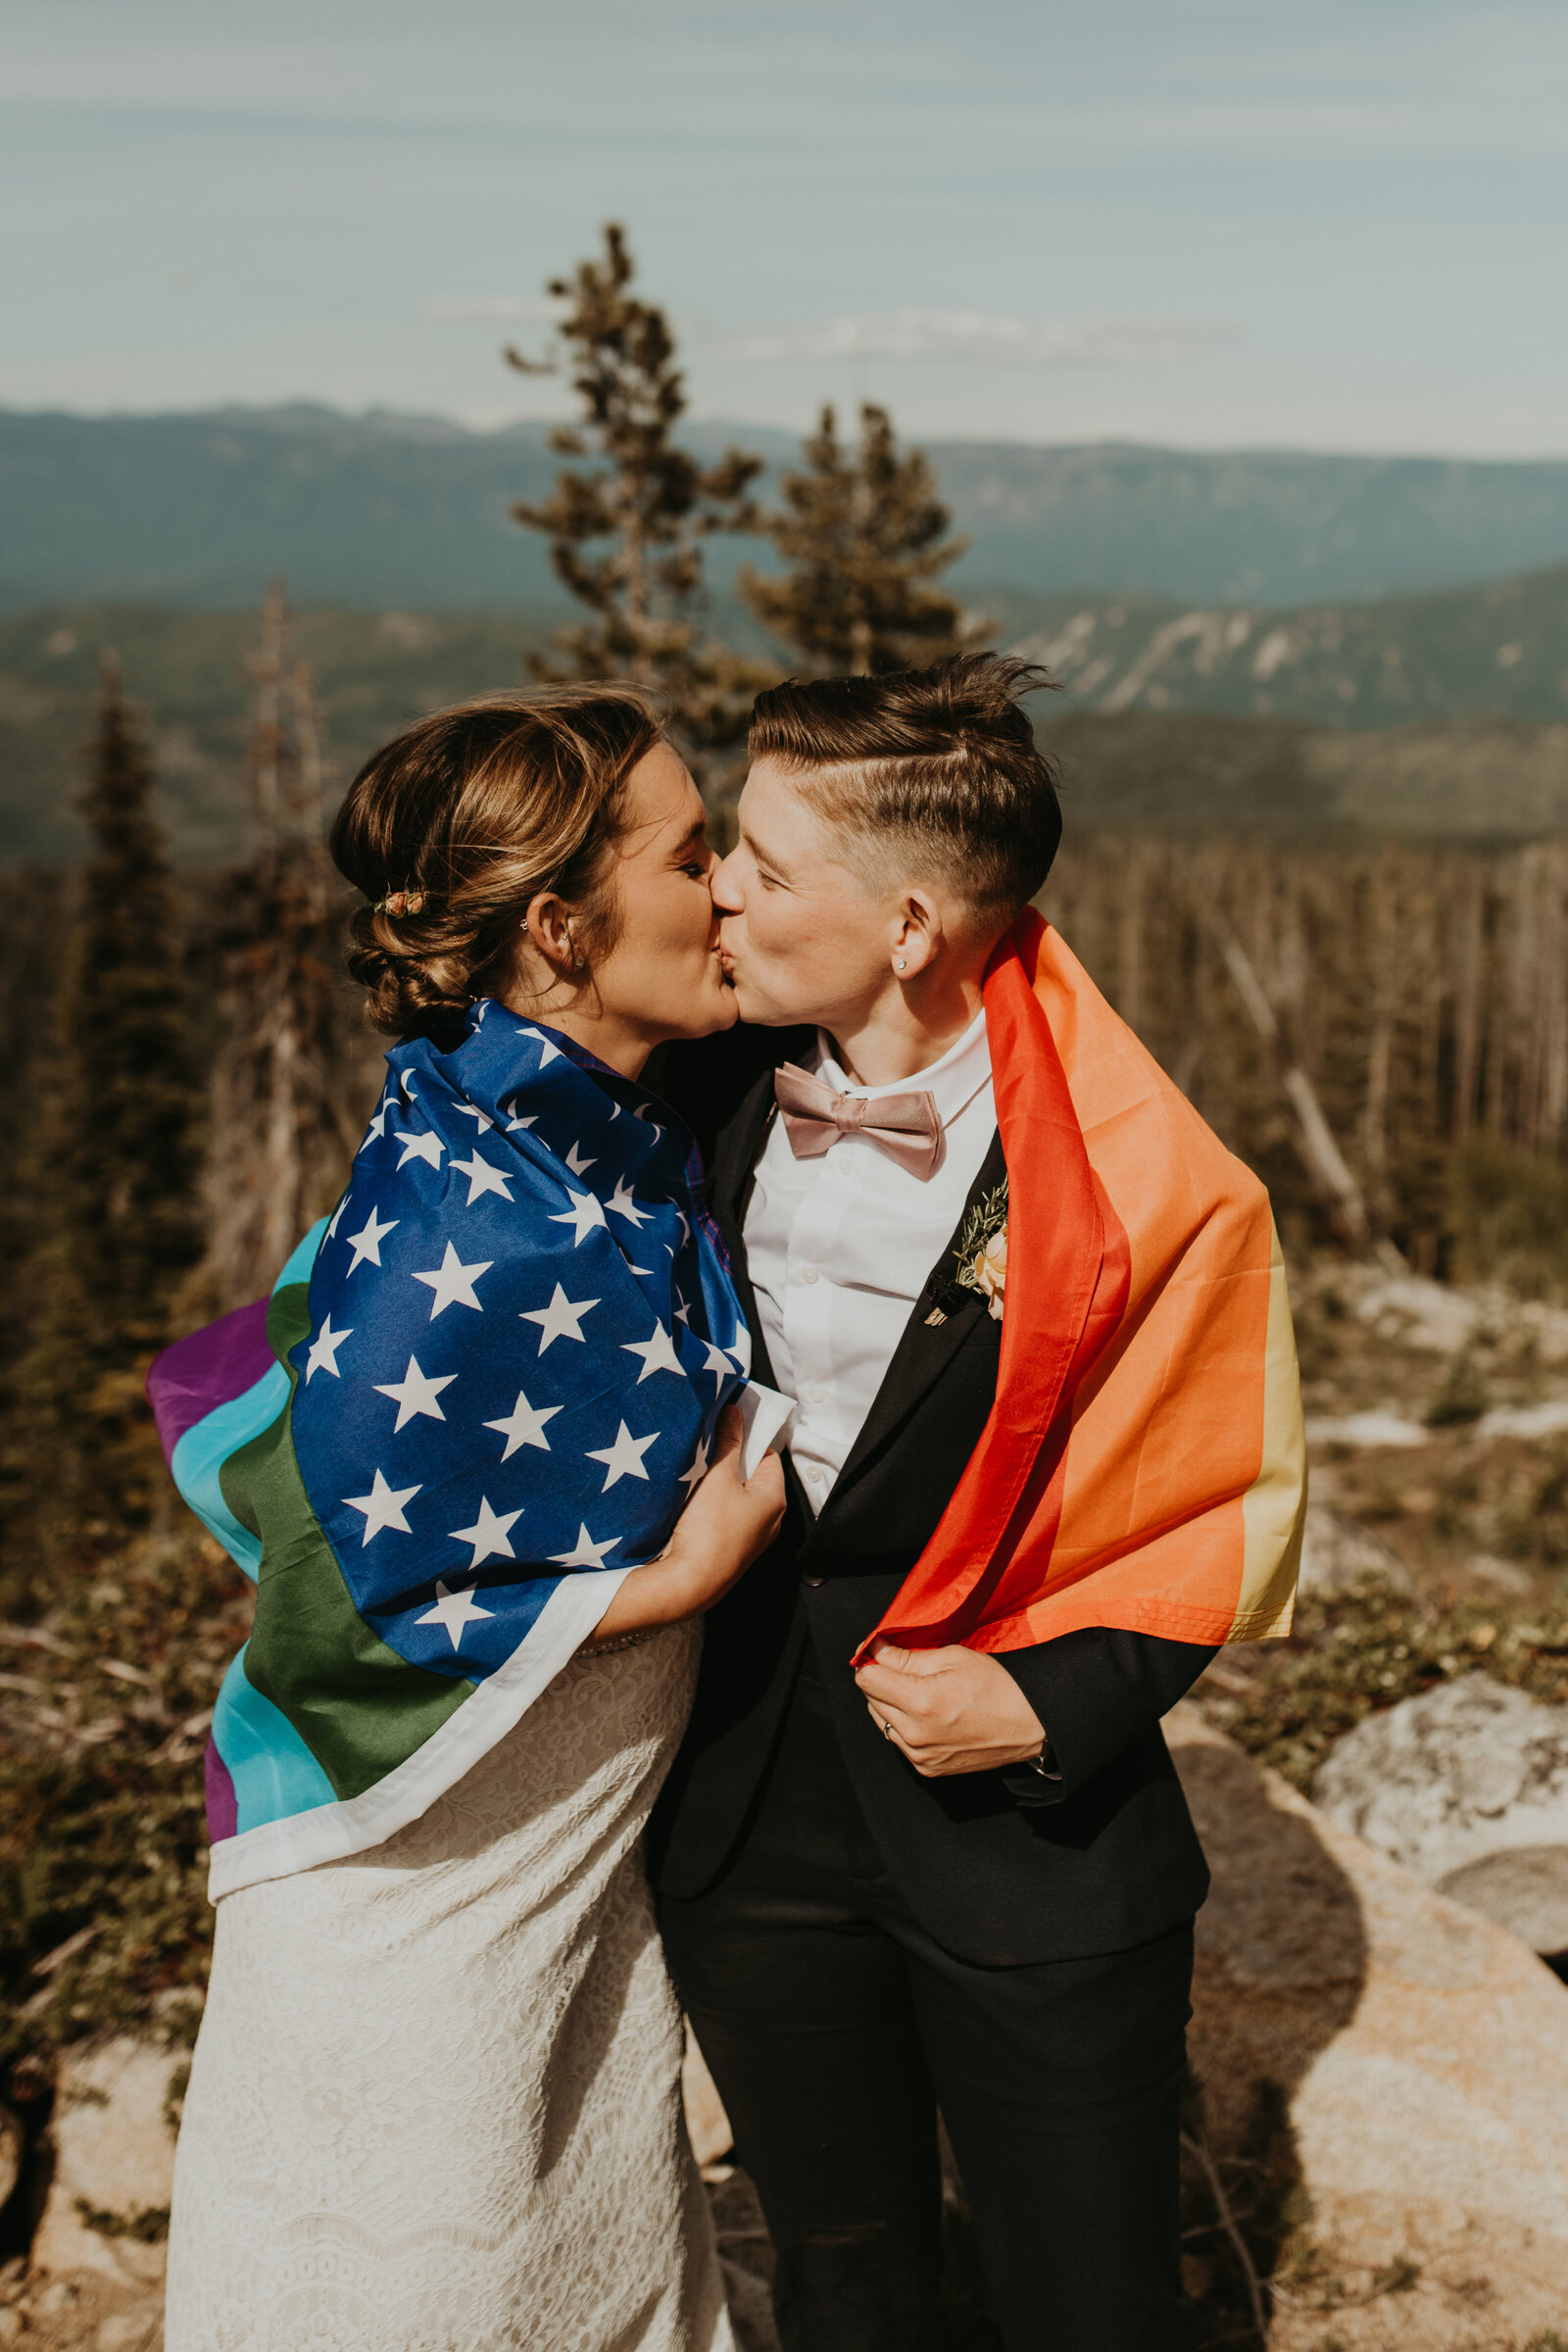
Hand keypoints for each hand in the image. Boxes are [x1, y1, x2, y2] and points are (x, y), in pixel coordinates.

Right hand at [664, 1403, 785, 1609]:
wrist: (689, 1583)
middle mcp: (770, 1521)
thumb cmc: (710, 1531)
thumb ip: (728, 1442)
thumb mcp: (718, 1477)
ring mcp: (751, 1539)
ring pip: (737, 1499)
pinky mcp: (731, 1550)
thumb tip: (735, 1413)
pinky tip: (693, 1502)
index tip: (726, 1429)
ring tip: (697, 1474)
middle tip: (708, 1450)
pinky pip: (726, 1518)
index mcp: (775, 1500)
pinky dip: (712, 1506)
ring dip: (719, 1485)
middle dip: (731, 1462)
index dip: (747, 1440)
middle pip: (752, 1478)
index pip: (768, 1457)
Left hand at [853, 1641, 1045, 1777]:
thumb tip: (872, 1649)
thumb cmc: (994, 1685)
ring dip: (890, 1704)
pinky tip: (929, 1714)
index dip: (870, 1660)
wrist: (1028, 1726)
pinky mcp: (927, 1769)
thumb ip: (906, 1656)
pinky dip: (904, 1725)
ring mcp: (920, 1757)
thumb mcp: (952, 1657)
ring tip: (919, 1692)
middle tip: (905, 1668)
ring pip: (881, 1721)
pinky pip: (898, 1741)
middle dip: (881, 1680)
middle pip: (870, 1700)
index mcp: (921, 1702)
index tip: (880, 1651)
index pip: (866, 1679)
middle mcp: (915, 1735)